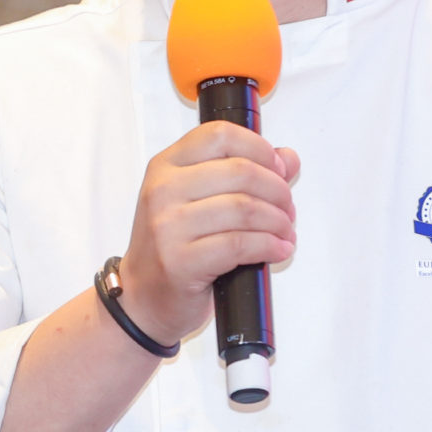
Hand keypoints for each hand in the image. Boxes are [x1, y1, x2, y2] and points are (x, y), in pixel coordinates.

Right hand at [115, 123, 300, 344]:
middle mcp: (163, 190)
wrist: (142, 296)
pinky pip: (240, 245)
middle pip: (240, 172)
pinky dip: (269, 246)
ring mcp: (168, 226)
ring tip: (285, 232)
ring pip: (244, 209)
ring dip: (278, 221)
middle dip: (277, 190)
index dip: (259, 148)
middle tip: (287, 208)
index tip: (278, 168)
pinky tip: (278, 249)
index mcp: (166, 166)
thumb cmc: (173, 247)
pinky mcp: (180, 261)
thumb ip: (243, 172)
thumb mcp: (199, 200)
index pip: (220, 135)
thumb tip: (289, 157)